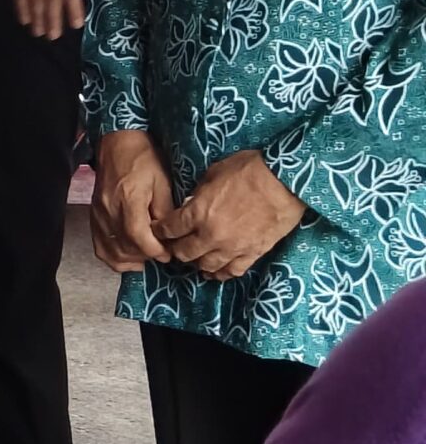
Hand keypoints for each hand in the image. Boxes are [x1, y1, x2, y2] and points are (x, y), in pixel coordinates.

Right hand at [90, 127, 175, 270]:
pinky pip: (99, 245)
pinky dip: (112, 256)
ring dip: (130, 259)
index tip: (168, 254)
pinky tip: (127, 256)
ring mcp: (98, 214)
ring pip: (110, 251)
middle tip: (162, 253)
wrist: (118, 143)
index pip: (138, 237)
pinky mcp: (94, 215)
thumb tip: (167, 237)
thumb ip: (164, 212)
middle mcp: (109, 210)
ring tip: (146, 256)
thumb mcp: (162, 182)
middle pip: (124, 247)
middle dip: (146, 256)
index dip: (154, 251)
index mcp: (128, 199)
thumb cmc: (143, 158)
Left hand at [159, 149, 304, 281]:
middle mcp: (211, 235)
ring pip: (206, 266)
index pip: (169, 229)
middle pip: (183, 253)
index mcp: (197, 214)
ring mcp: (233, 248)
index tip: (159, 230)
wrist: (284, 182)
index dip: (160, 230)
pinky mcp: (253, 253)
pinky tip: (216, 271)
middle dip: (175, 249)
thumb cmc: (248, 171)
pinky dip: (221, 273)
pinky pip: (232, 271)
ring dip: (196, 263)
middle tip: (174, 245)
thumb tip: (192, 203)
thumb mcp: (213, 174)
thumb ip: (198, 194)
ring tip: (193, 258)